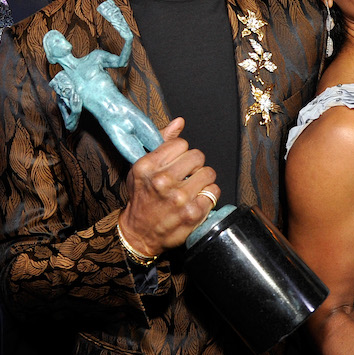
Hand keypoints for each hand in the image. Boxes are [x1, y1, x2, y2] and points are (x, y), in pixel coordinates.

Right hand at [118, 118, 218, 258]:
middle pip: (197, 156)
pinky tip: (197, 199)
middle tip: (187, 175)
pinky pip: (214, 192)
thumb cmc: (141, 198)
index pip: (181, 143)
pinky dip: (208, 195)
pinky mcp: (193, 213)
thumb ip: (162, 143)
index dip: (181, 152)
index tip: (176, 163)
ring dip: (203, 180)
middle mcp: (163, 181)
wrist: (139, 233)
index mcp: (148, 166)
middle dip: (194, 165)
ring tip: (192, 187)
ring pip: (209, 173)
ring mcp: (179, 198)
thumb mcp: (142, 168)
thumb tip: (180, 122)